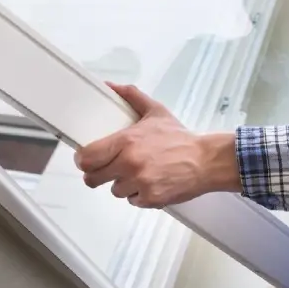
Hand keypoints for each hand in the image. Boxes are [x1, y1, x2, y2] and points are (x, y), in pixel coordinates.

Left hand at [74, 82, 241, 207]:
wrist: (205, 160)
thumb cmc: (180, 139)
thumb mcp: (155, 111)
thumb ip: (131, 97)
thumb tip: (112, 86)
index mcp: (127, 141)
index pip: (87, 157)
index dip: (83, 160)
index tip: (87, 159)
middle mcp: (130, 163)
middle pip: (93, 178)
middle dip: (98, 174)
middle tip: (108, 169)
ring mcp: (139, 183)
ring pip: (115, 190)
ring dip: (123, 184)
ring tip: (139, 173)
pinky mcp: (150, 199)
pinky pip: (132, 201)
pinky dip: (139, 195)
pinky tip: (151, 183)